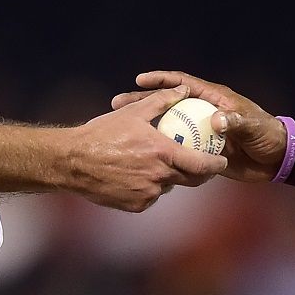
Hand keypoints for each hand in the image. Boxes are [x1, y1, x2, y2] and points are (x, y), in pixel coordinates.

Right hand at [63, 87, 227, 210]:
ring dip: (170, 178)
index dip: (215, 165)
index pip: (201, 164)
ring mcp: (148, 194)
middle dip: (201, 175)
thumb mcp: (133, 113)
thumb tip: (183, 89)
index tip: (221, 161)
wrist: (73, 162)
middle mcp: (159, 177)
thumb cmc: (102, 134)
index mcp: (163, 153)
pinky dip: (150, 187)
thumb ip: (162, 100)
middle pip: (191, 180)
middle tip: (201, 166)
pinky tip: (138, 175)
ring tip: (161, 166)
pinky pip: (151, 196)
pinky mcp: (136, 205)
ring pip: (169, 187)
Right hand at [112, 70, 283, 183]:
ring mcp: (200, 132)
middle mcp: (203, 113)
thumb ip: (236, 122)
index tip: (139, 79)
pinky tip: (144, 158)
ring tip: (124, 132)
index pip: (182, 84)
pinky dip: (162, 151)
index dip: (161, 80)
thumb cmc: (268, 136)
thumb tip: (217, 121)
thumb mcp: (253, 127)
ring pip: (168, 128)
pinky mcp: (201, 151)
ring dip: (147, 129)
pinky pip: (177, 149)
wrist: (277, 159)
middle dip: (143, 103)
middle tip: (119, 104)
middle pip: (168, 105)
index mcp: (213, 99)